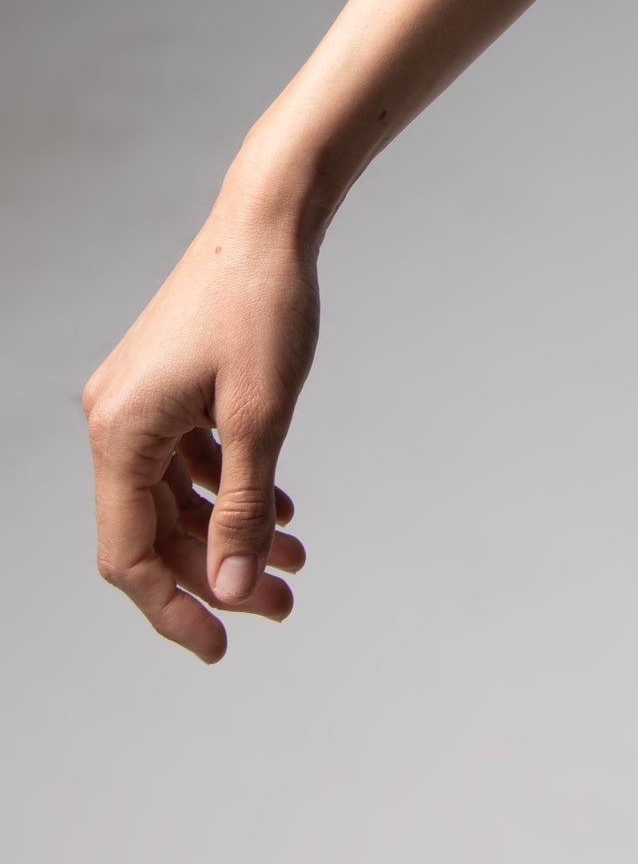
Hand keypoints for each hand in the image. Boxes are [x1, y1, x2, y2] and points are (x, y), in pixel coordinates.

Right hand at [82, 187, 317, 661]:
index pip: (128, 555)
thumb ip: (242, 510)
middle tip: (283, 603)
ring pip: (177, 496)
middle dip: (219, 572)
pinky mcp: (167, 382)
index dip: (172, 608)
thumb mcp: (261, 417)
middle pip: (157, 530)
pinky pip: (189, 457)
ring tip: (295, 561)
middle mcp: (117, 420)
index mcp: (121, 434)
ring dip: (231, 532)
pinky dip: (230, 486)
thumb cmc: (263, 305)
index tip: (222, 646)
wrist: (271, 216)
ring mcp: (140, 399)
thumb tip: (229, 589)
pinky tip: (282, 508)